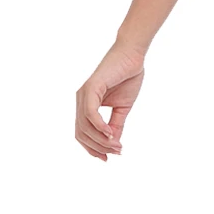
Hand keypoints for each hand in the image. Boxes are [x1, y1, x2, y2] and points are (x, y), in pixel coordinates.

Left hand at [75, 42, 145, 160]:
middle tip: (116, 152)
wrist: (133, 54)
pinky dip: (99, 126)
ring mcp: (83, 94)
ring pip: (85, 126)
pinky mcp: (91, 88)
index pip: (82, 133)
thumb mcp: (123, 107)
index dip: (93, 148)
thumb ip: (116, 124)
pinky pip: (90, 114)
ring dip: (101, 140)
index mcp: (86, 105)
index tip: (109, 158)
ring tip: (117, 145)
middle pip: (81, 134)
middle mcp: (81, 100)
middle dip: (98, 147)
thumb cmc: (128, 76)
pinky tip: (111, 133)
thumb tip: (115, 144)